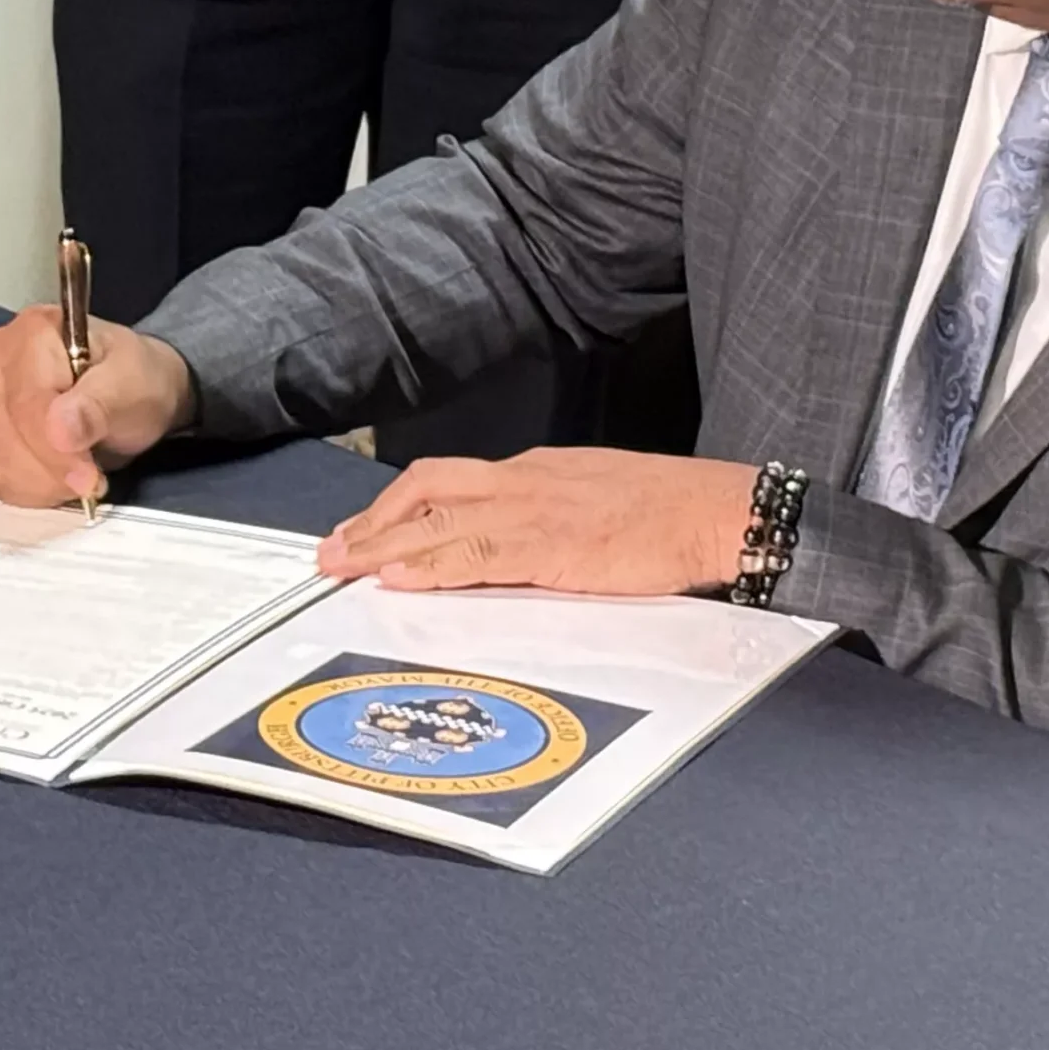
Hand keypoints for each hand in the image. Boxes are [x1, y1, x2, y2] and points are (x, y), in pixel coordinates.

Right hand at [0, 307, 196, 507]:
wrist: (130, 391)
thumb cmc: (134, 380)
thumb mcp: (132, 386)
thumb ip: (99, 404)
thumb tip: (61, 432)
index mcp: (34, 332)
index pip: (27, 403)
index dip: (53, 450)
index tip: (88, 478)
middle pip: (0, 433)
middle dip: (48, 472)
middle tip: (90, 483)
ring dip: (36, 484)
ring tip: (76, 482)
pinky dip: (21, 489)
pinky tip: (53, 484)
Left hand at [317, 448, 757, 594]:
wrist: (717, 510)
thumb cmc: (671, 511)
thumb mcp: (596, 501)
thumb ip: (549, 518)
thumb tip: (510, 549)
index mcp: (536, 471)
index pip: (448, 481)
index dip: (396, 507)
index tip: (363, 531)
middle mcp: (525, 481)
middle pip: (426, 488)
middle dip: (372, 521)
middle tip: (331, 552)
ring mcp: (536, 510)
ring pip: (439, 520)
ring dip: (382, 546)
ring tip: (343, 568)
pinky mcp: (553, 545)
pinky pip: (477, 552)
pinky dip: (431, 566)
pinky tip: (400, 578)